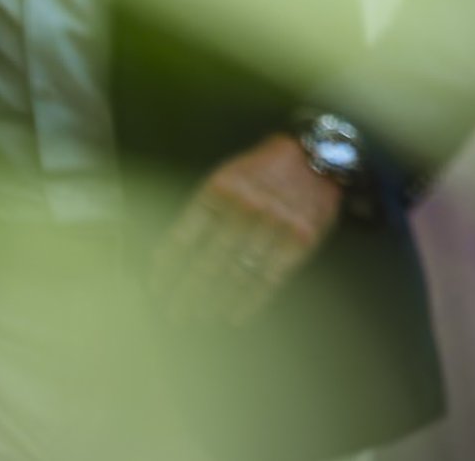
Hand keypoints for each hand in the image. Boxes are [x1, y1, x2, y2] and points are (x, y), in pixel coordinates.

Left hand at [150, 133, 344, 325]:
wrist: (318, 156)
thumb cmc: (263, 170)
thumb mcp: (228, 176)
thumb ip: (204, 209)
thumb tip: (169, 253)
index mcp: (220, 189)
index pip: (185, 237)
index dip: (168, 268)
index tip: (157, 289)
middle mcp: (245, 206)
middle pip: (208, 262)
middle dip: (187, 293)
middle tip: (174, 314)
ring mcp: (274, 224)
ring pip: (237, 274)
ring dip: (214, 301)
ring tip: (199, 318)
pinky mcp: (299, 239)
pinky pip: (269, 277)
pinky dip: (250, 301)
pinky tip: (235, 316)